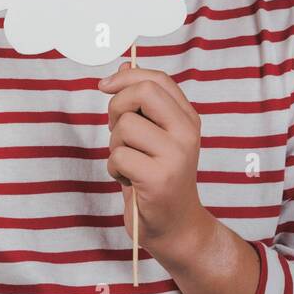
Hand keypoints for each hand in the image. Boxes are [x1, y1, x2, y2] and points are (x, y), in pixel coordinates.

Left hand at [98, 61, 208, 253]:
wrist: (175, 227)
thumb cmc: (157, 178)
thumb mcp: (155, 136)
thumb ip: (143, 105)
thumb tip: (124, 67)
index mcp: (188, 118)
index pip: (158, 80)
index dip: (127, 77)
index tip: (105, 85)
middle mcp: (187, 133)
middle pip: (143, 92)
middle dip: (117, 106)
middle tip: (117, 129)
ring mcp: (176, 155)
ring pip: (125, 126)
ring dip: (115, 145)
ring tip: (129, 163)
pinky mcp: (159, 178)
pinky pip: (118, 156)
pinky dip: (114, 169)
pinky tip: (129, 181)